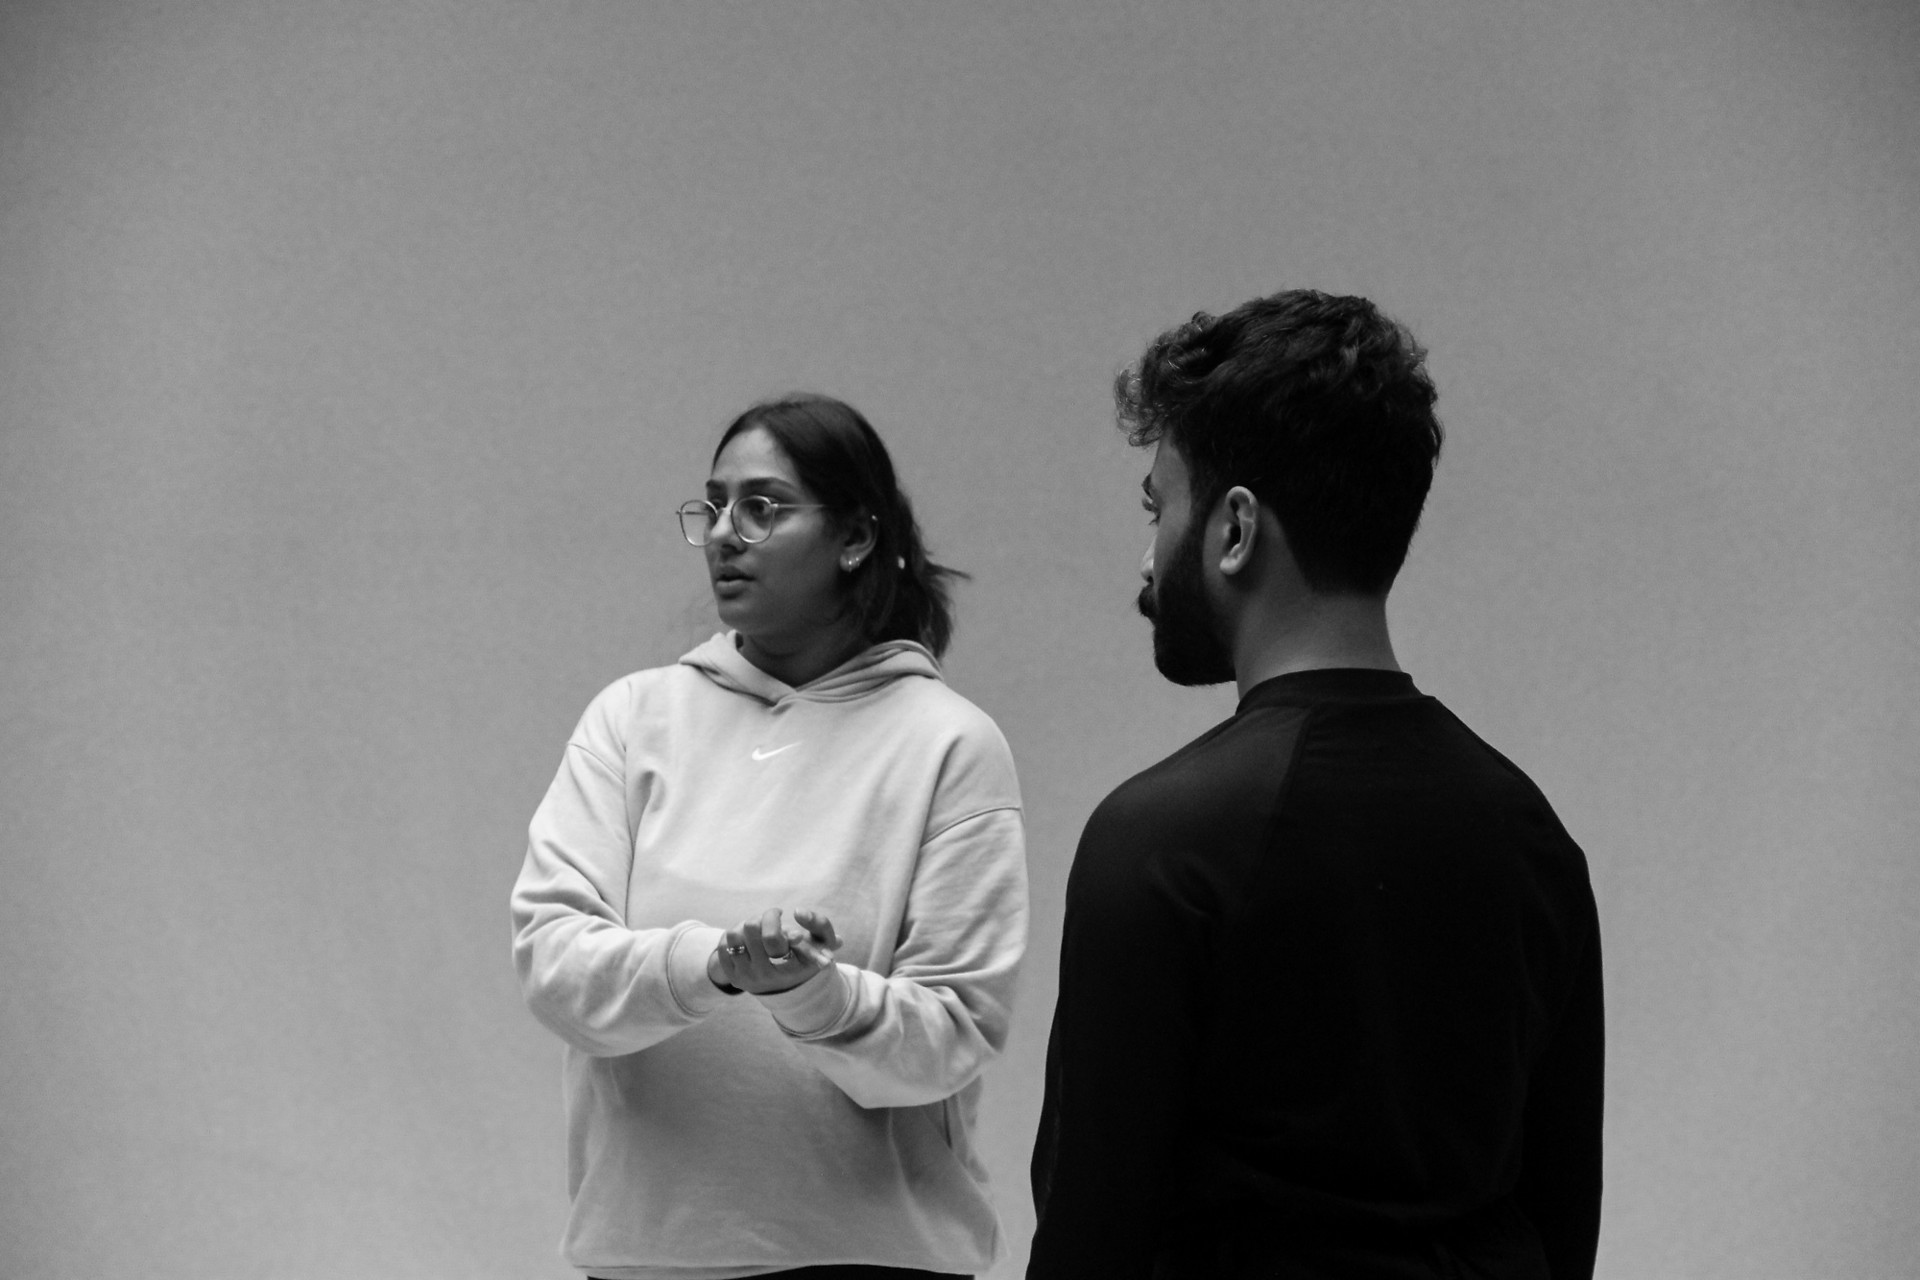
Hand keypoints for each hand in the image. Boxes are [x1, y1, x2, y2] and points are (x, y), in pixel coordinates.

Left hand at [710, 907, 840, 995]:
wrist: (780, 984)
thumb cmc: (802, 958)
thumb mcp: (817, 945)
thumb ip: (818, 931)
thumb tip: (794, 936)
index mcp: (783, 972)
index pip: (771, 937)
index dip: (773, 917)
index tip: (780, 912)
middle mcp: (761, 977)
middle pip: (750, 927)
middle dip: (761, 917)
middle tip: (770, 919)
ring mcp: (743, 977)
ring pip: (734, 934)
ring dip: (746, 926)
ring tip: (758, 929)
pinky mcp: (731, 975)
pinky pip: (724, 944)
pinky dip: (736, 936)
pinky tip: (748, 939)